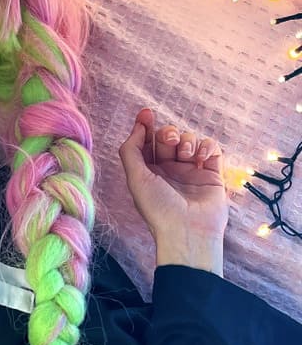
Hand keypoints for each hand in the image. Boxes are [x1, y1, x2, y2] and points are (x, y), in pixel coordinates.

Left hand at [117, 108, 229, 255]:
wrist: (188, 231)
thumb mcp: (135, 178)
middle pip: (169, 138)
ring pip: (191, 140)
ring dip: (188, 141)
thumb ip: (131, 150)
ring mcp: (192, 171)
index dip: (146, 126)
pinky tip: (202, 158)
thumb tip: (139, 125)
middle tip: (170, 140)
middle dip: (168, 133)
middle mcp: (170, 170)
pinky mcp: (213, 174)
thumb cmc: (158, 208)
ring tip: (187, 155)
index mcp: (149, 172)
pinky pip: (212, 149)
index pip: (148, 142)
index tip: (146, 113)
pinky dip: (207, 147)